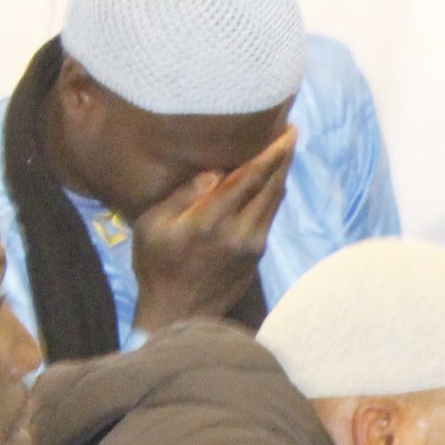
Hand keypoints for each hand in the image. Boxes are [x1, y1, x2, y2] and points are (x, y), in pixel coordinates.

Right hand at [128, 127, 295, 332]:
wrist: (178, 314)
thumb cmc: (155, 265)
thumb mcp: (152, 225)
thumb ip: (184, 195)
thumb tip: (216, 173)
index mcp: (210, 220)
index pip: (250, 178)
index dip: (270, 152)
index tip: (284, 131)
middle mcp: (239, 232)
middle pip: (271, 186)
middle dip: (284, 156)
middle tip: (291, 130)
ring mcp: (253, 246)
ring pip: (275, 201)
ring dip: (282, 173)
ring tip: (285, 149)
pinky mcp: (258, 256)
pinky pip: (271, 216)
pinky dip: (274, 194)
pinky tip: (273, 180)